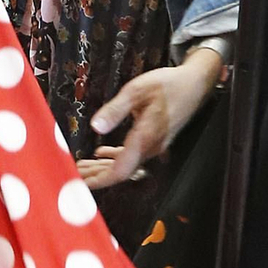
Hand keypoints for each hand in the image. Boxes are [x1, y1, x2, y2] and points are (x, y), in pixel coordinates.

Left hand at [77, 50, 223, 189]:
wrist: (196, 84)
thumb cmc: (168, 84)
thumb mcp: (137, 90)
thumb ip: (115, 109)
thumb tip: (96, 127)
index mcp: (146, 137)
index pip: (121, 169)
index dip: (100, 180)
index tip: (81, 184)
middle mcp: (151, 147)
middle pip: (120, 171)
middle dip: (96, 176)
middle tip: (72, 176)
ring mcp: (154, 146)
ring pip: (125, 164)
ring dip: (102, 167)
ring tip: (81, 167)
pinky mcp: (155, 140)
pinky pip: (132, 155)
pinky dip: (114, 157)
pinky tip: (100, 153)